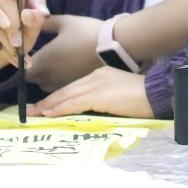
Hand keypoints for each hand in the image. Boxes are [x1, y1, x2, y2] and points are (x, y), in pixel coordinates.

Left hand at [26, 15, 103, 91]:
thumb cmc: (85, 32)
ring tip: (54, 64)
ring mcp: (62, 84)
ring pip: (46, 85)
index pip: (22, 70)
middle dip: (33, 70)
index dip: (22, 63)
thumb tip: (33, 20)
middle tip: (41, 57)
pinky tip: (67, 69)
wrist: (111, 47)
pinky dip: (58, 80)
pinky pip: (59, 87)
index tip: (27, 53)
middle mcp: (49, 77)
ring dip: (45, 77)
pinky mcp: (74, 87)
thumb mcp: (64, 21)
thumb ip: (45, 23)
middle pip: (33, 79)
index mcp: (43, 61)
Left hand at [35, 65, 150, 118]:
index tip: (45, 104)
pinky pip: (73, 103)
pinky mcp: (98, 95)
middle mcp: (94, 76)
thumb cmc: (141, 93)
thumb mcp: (118, 89)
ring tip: (35, 113)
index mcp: (98, 74)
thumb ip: (103, 93)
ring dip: (49, 105)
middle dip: (48, 100)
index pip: (73, 86)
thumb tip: (92, 107)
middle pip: (66, 89)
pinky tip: (49, 114)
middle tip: (32, 110)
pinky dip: (60, 109)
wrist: (154, 92)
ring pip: (66, 95)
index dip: (57, 95)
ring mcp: (95, 84)